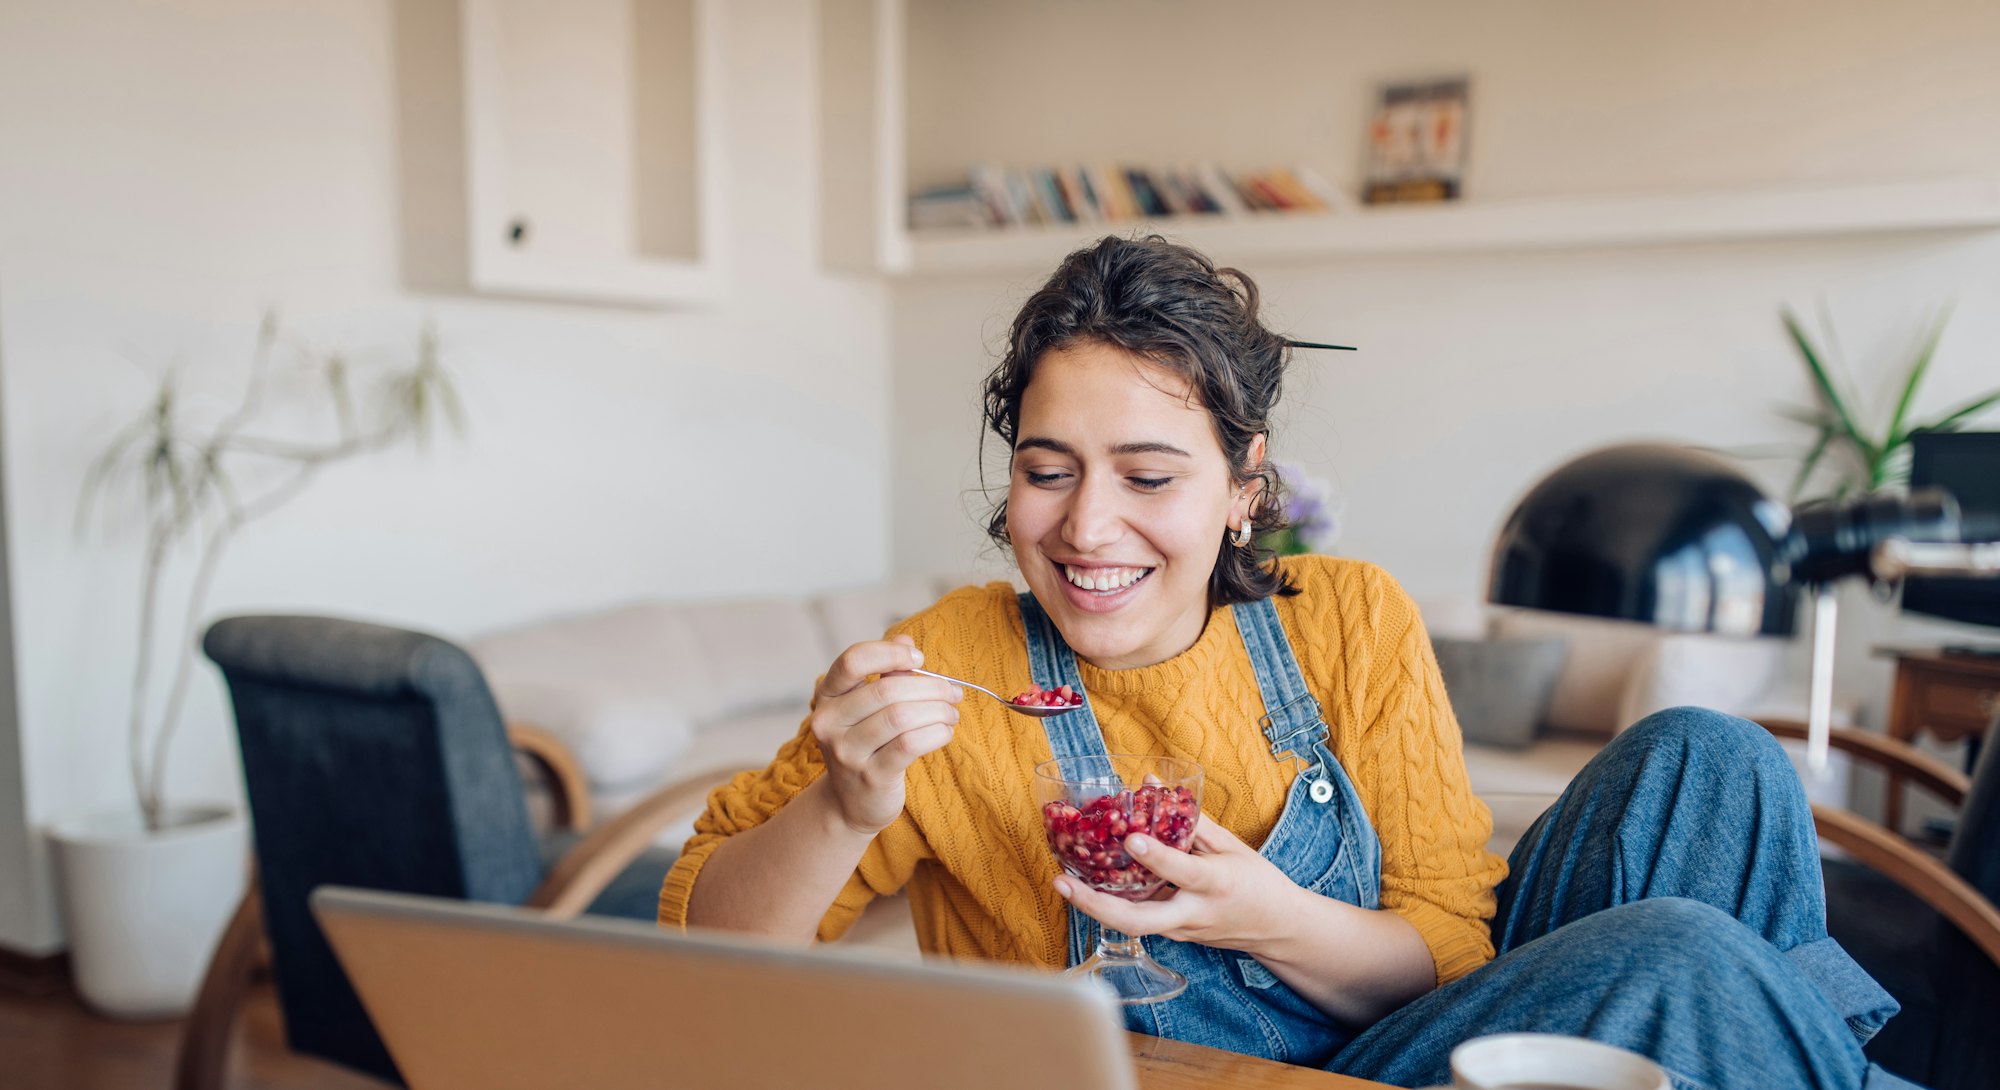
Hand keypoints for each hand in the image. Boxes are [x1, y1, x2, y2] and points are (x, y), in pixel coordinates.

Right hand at [809, 635, 962, 835]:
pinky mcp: (871, 776)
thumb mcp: (867, 706)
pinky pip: (910, 744)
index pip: (853, 661)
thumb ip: (885, 672)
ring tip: (951, 712)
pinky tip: (945, 731)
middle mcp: (829, 722)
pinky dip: (936, 732)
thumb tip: (906, 642)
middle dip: (929, 687)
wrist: (851, 803)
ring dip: (938, 710)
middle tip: (952, 692)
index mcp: (827, 696)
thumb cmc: (867, 744)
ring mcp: (847, 752)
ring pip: (901, 717)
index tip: (918, 659)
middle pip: (886, 690)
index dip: (890, 653)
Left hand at [1053, 813, 1302, 955]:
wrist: (1278, 928)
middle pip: (1140, 920)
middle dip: (1097, 905)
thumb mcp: (1232, 845)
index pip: (1183, 871)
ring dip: (1095, 907)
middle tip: (1064, 882)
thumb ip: (1189, 818)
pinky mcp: (1175, 935)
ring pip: (1133, 926)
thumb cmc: (1257, 881)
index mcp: (1217, 882)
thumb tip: (1149, 782)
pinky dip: (1112, 906)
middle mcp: (1196, 911)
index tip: (1130, 840)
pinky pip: (1139, 922)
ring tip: (1063, 882)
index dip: (1156, 857)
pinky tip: (1088, 887)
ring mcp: (1182, 929)